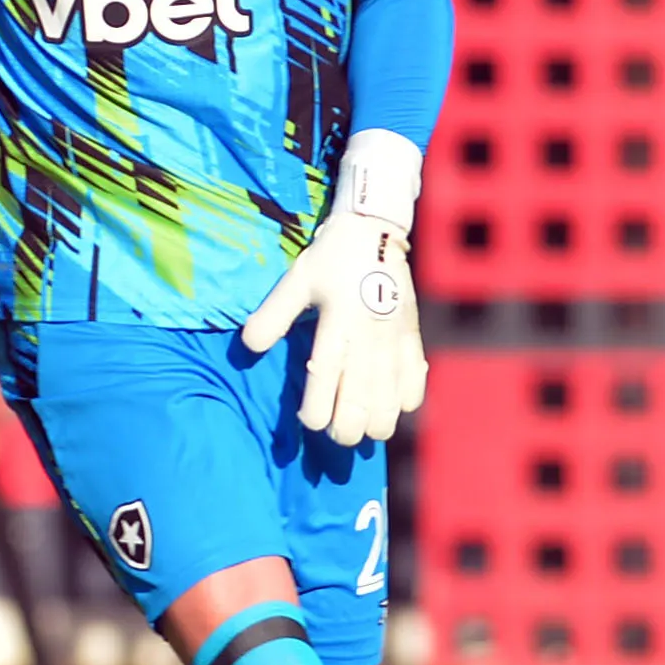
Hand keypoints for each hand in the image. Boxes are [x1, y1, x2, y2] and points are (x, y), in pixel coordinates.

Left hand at [240, 130, 426, 447]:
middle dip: (348, 428)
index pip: (326, 377)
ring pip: (392, 401)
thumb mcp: (298, 281)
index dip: (318, 411)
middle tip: (337, 433)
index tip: (309, 422)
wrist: (376, 231)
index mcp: (338, 321)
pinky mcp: (413, 339)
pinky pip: (416, 383)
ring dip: (377, 423)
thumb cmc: (331, 258)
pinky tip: (390, 406)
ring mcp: (395, 340)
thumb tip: (248, 346)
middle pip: (363, 400)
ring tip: (363, 428)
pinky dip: (404, 403)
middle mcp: (370, 335)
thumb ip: (273, 314)